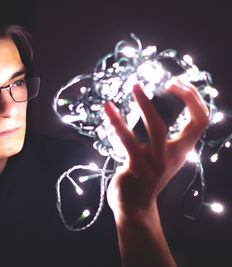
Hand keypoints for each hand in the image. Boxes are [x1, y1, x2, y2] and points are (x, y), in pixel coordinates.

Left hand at [105, 78, 209, 221]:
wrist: (134, 208)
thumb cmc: (144, 176)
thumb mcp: (159, 156)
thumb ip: (160, 138)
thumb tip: (147, 109)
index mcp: (182, 150)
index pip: (202, 121)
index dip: (195, 99)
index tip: (176, 82)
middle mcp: (174, 157)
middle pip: (190, 123)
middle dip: (183, 96)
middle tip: (169, 79)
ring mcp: (158, 165)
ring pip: (158, 128)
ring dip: (146, 104)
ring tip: (134, 85)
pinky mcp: (138, 170)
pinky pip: (129, 142)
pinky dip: (118, 123)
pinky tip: (108, 109)